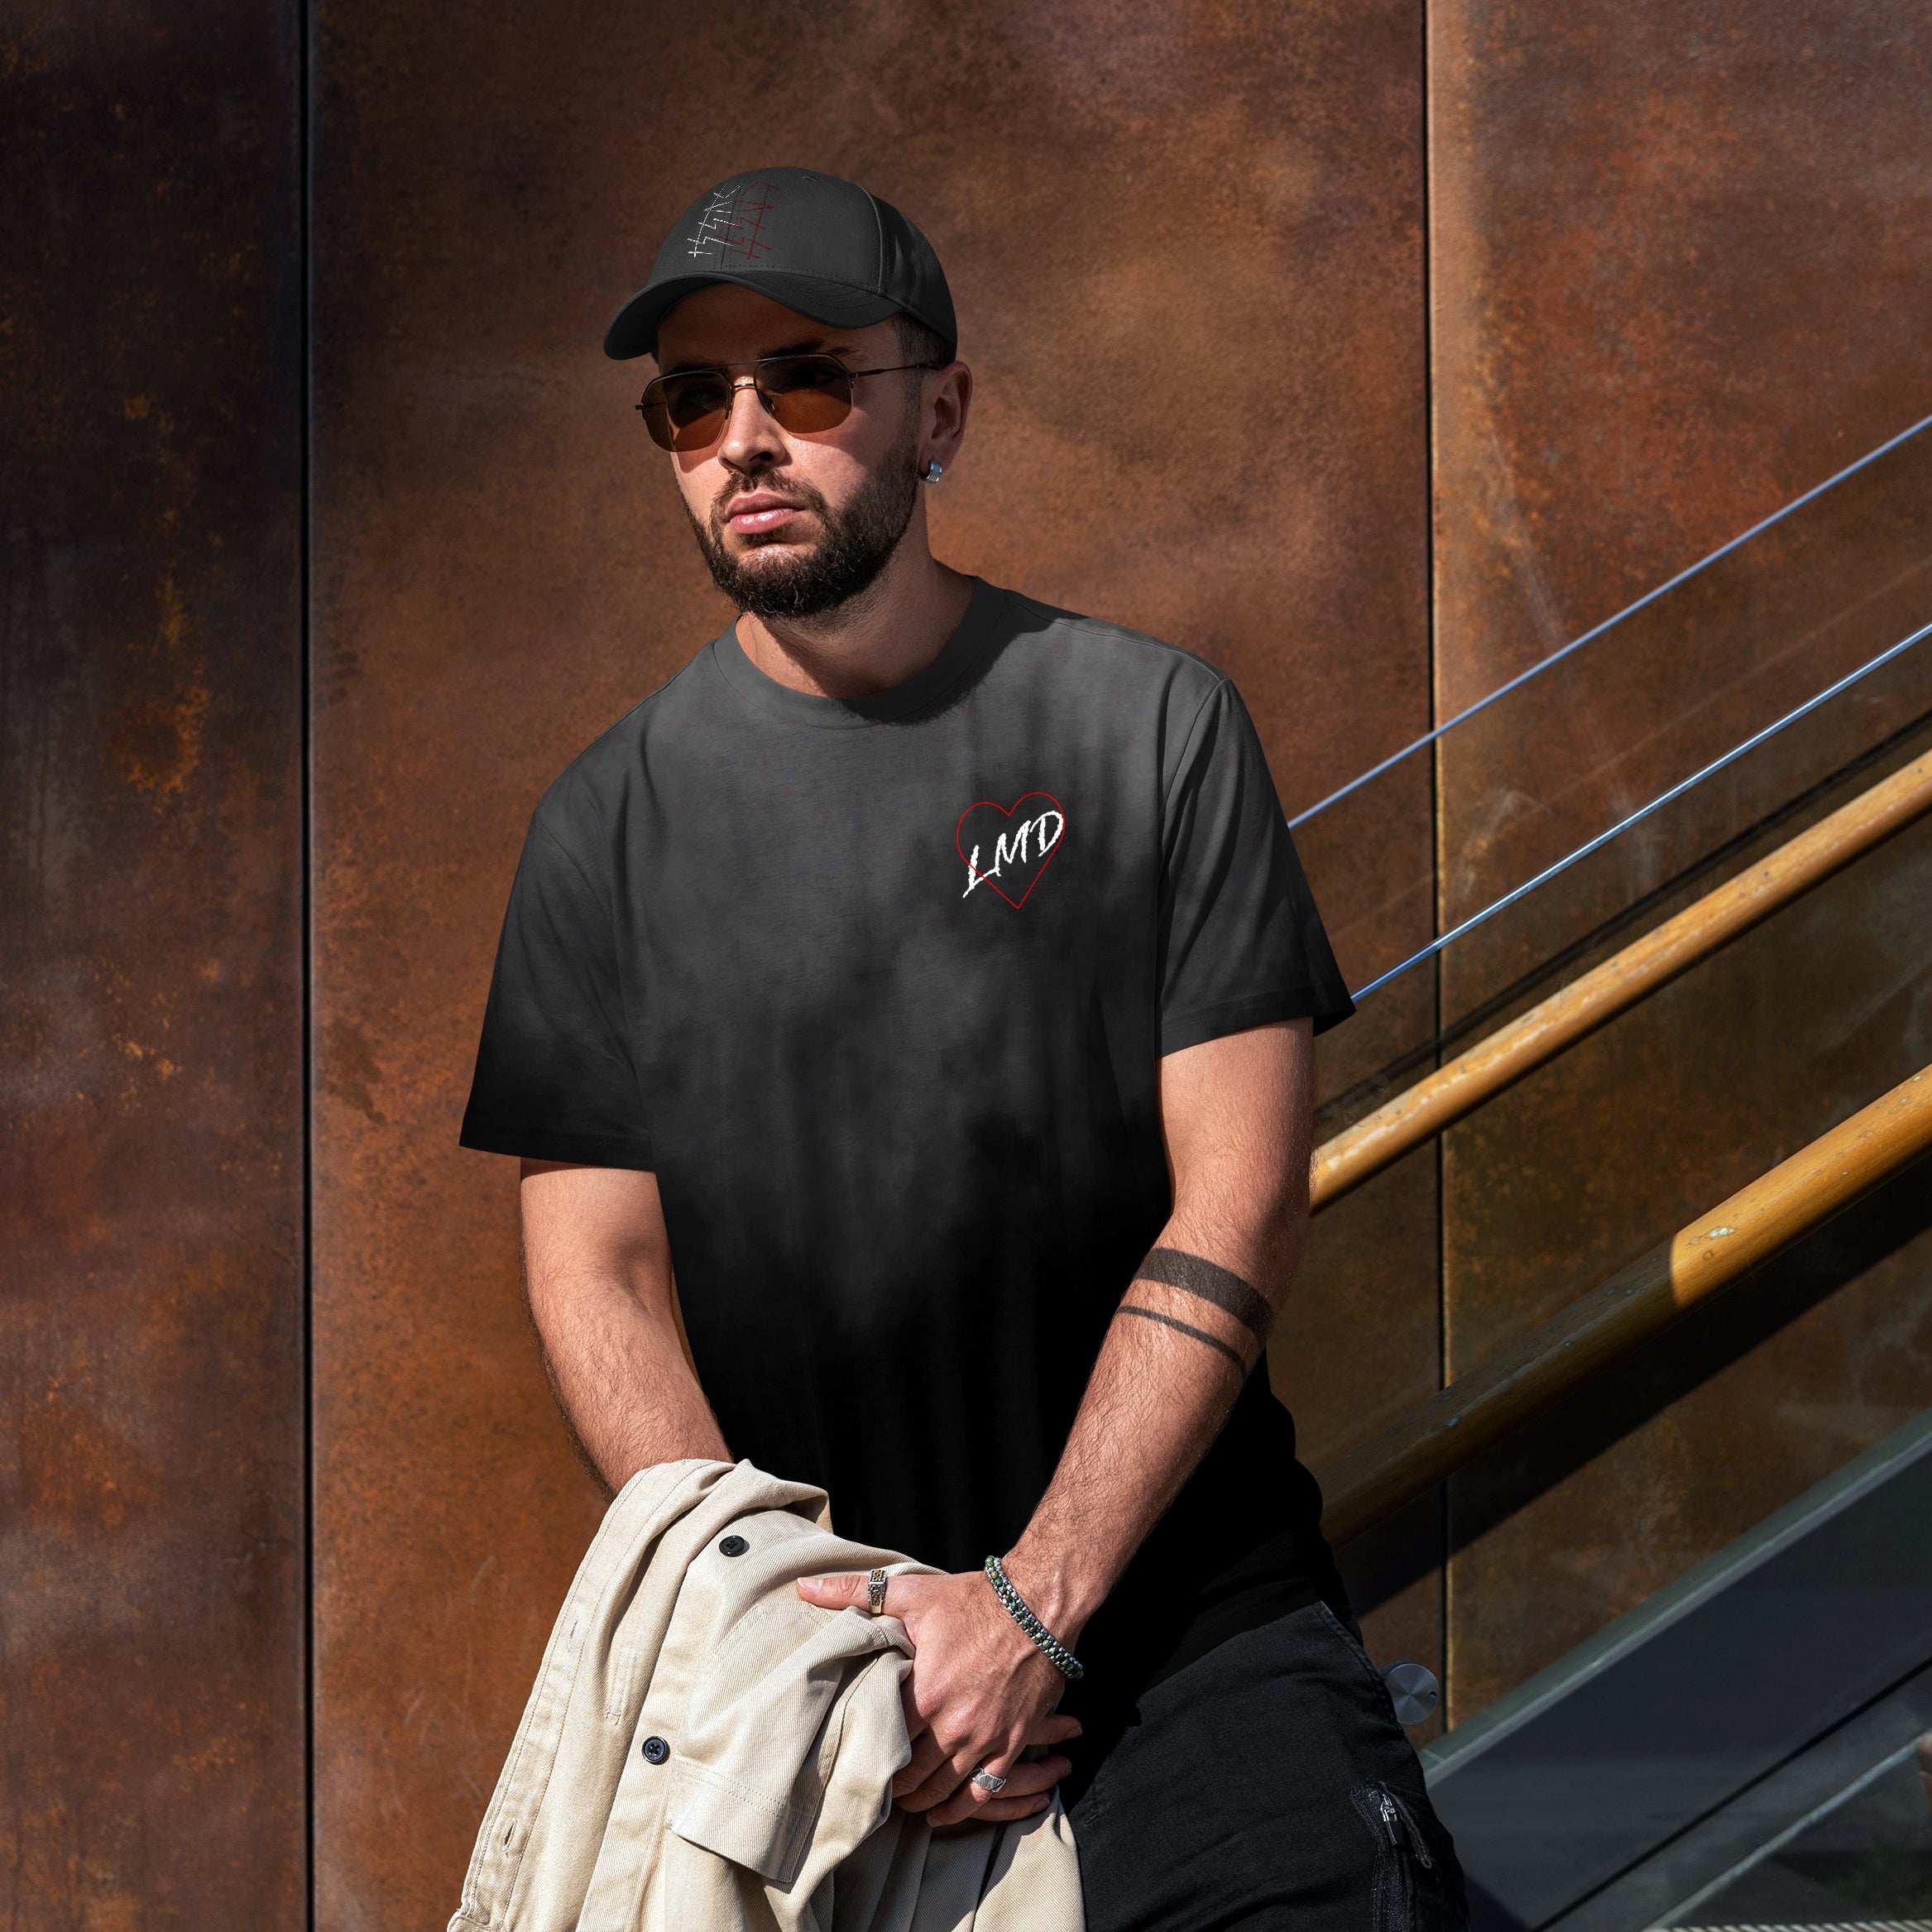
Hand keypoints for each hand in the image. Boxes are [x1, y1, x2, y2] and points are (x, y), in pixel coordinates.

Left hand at [796, 1567, 1079, 1823]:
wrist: (1038, 1605)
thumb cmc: (974, 1600)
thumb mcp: (913, 1593)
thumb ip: (855, 1593)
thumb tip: (805, 1588)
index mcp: (925, 1693)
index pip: (881, 1741)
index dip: (864, 1752)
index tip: (851, 1757)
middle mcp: (953, 1725)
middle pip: (911, 1775)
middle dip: (890, 1784)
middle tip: (875, 1784)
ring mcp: (985, 1738)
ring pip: (944, 1790)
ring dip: (921, 1800)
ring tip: (903, 1801)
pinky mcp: (1013, 1742)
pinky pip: (984, 1791)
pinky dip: (961, 1807)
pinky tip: (945, 1811)